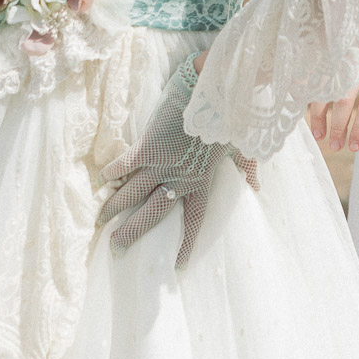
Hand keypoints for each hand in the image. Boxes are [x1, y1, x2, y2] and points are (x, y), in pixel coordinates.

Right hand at [98, 60, 259, 268]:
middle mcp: (179, 178)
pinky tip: (103, 181)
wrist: (217, 91)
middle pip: (152, 213)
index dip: (185, 244)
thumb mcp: (242, 147)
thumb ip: (246, 169)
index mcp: (202, 182)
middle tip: (117, 250)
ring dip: (115, 207)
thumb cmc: (231, 118)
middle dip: (133, 233)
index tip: (178, 268)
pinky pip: (125, 164)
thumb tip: (257, 188)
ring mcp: (161, 163)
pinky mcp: (148, 145)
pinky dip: (113, 172)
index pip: (193, 220)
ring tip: (101, 222)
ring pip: (133, 193)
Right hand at [308, 60, 358, 150]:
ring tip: (320, 136)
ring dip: (319, 117)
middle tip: (336, 146)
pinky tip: (307, 114)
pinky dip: (306, 99)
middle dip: (339, 126)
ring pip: (324, 90)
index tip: (354, 147)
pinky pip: (309, 79)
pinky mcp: (322, 53)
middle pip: (345, 98)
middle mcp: (357, 61)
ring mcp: (337, 56)